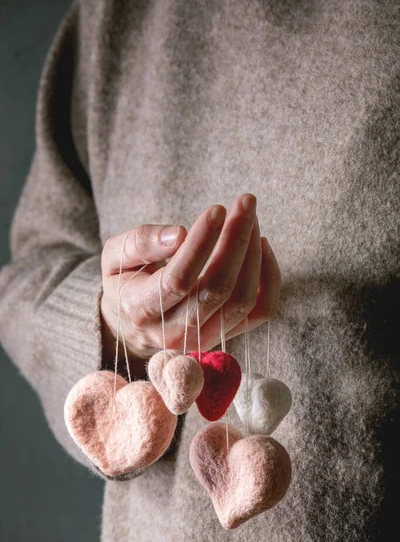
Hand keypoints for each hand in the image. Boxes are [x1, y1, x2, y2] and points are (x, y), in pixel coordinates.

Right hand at [100, 193, 280, 375]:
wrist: (132, 323)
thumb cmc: (124, 282)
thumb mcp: (113, 257)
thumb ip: (139, 243)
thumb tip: (178, 234)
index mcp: (140, 310)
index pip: (178, 279)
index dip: (201, 243)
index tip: (217, 209)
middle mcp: (173, 332)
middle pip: (217, 290)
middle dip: (236, 240)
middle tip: (245, 202)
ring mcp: (204, 338)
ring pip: (242, 300)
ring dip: (253, 253)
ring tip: (250, 217)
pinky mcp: (227, 335)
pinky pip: (261, 311)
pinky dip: (270, 278)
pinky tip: (262, 245)